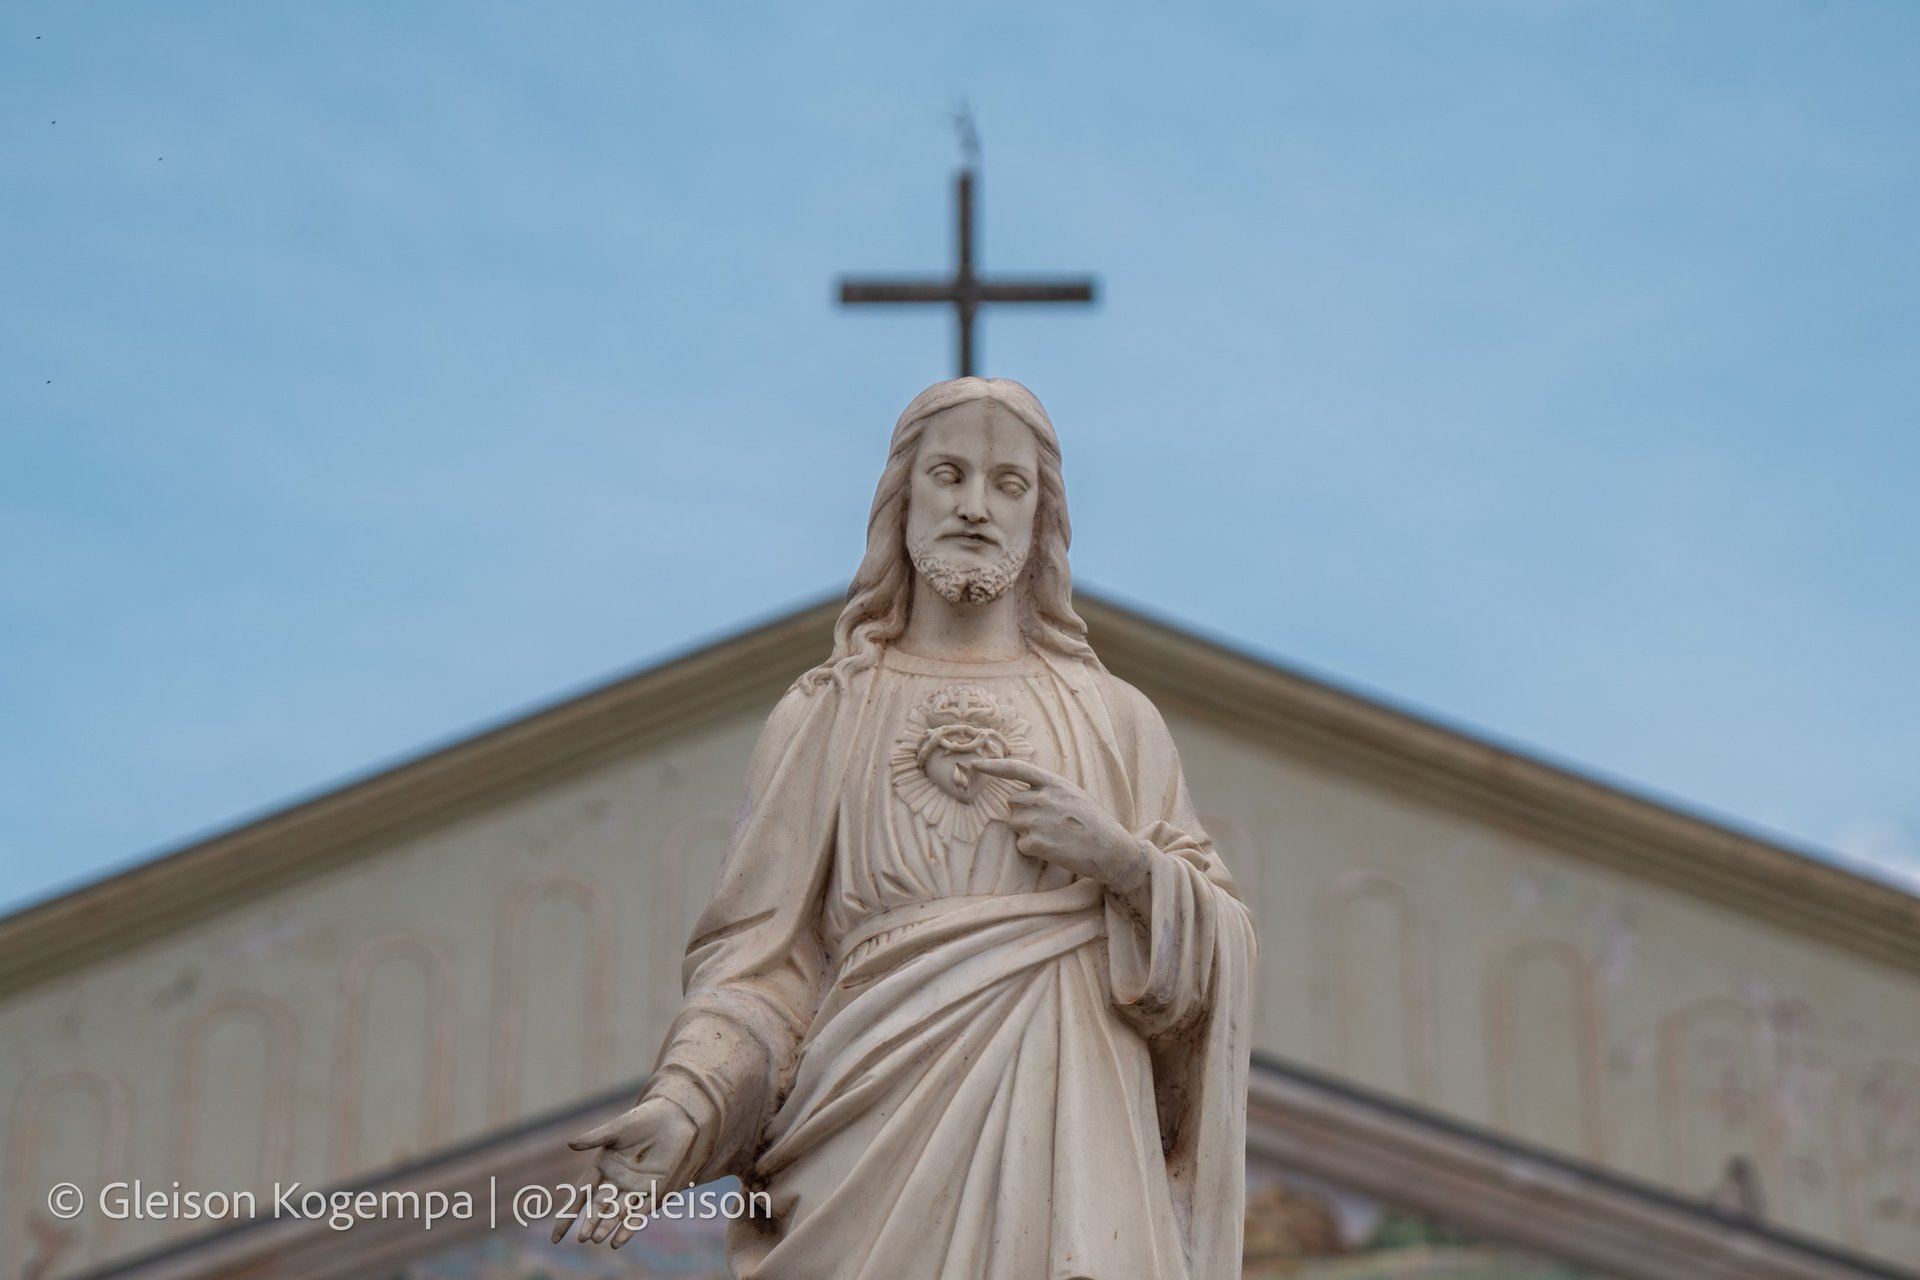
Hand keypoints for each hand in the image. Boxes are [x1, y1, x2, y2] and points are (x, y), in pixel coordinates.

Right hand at [552, 1097, 699, 1249]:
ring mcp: (635, 1188)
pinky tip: (618, 1240)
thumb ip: (595, 1138)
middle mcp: (616, 1182)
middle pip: (599, 1207)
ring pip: (617, 1212)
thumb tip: (570, 1144)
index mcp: (602, 1168)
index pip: (580, 1195)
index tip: (556, 1237)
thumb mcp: (616, 1130)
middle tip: (582, 1238)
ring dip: (608, 1226)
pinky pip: (640, 1212)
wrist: (670, 1117)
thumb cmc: (640, 1120)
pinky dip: (629, 1226)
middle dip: (590, 1222)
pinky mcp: (655, 1189)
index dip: (568, 1215)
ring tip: (597, 1239)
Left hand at [969, 758, 1148, 890]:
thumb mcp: (1074, 796)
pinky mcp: (1037, 843)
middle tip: (1046, 823)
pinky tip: (1053, 850)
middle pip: (1012, 802)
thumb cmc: (1095, 823)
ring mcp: (1038, 820)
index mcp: (1055, 783)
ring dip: (1027, 831)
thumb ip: (1049, 791)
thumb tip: (1022, 796)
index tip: (976, 764)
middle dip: (1022, 812)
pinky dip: (1032, 850)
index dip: (994, 766)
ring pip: (1014, 824)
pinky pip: (1021, 845)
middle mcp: (1043, 798)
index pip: (1018, 769)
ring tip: (1053, 837)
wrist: (1112, 850)